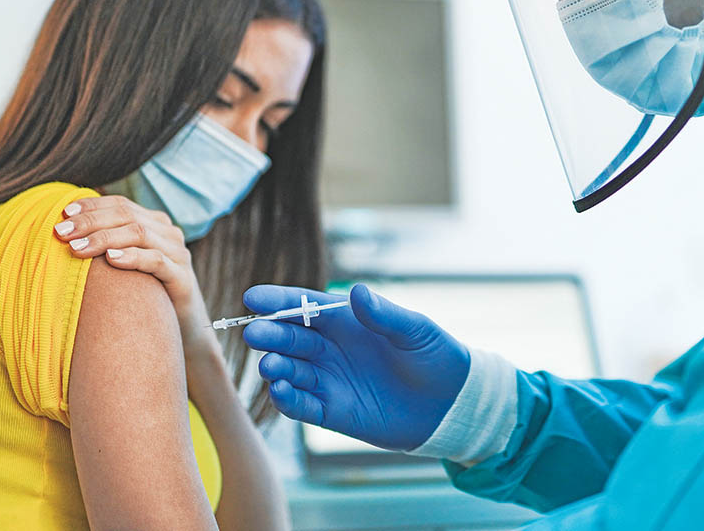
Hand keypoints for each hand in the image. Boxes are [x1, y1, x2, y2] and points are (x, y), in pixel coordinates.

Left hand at [54, 195, 211, 351]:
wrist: (182, 326)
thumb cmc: (145, 292)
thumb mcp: (126, 263)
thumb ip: (107, 244)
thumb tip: (65, 234)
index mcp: (154, 223)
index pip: (120, 204)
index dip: (92, 206)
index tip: (63, 214)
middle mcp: (168, 233)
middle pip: (127, 215)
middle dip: (91, 222)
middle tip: (61, 232)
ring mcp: (177, 254)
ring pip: (139, 233)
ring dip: (104, 238)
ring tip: (77, 248)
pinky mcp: (182, 277)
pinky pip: (156, 261)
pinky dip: (132, 257)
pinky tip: (111, 259)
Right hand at [242, 283, 469, 450]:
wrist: (451, 404)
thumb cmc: (435, 356)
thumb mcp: (415, 331)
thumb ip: (385, 315)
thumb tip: (357, 292)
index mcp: (346, 321)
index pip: (304, 306)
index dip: (277, 301)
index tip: (252, 297)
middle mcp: (330, 348)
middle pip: (291, 338)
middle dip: (271, 335)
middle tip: (255, 334)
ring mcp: (329, 380)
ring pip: (291, 371)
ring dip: (276, 367)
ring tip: (270, 366)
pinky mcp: (332, 411)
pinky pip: (302, 405)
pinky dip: (287, 399)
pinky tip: (280, 390)